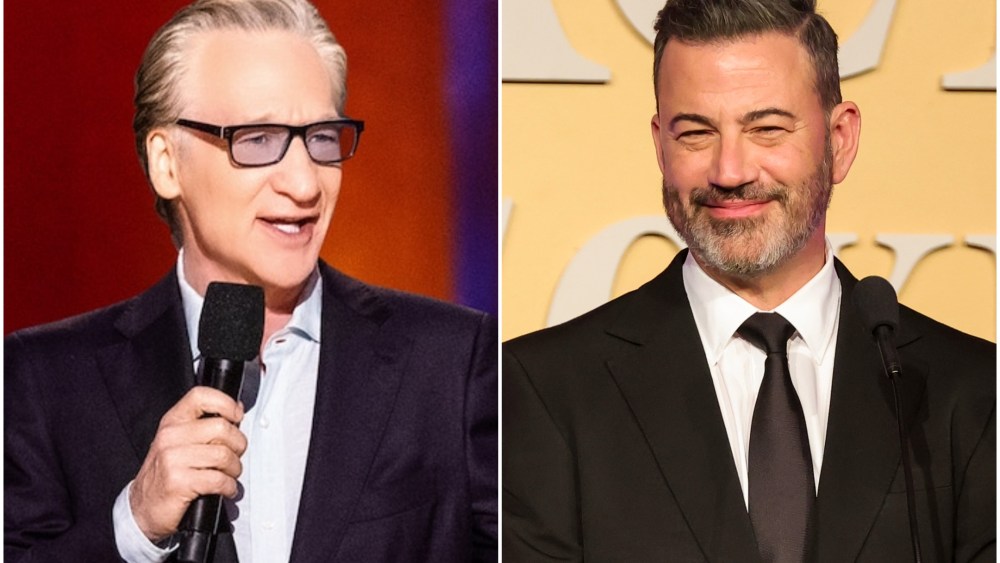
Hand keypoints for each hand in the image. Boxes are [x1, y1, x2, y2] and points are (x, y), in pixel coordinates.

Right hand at [129, 386, 246, 541]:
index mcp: (172, 422)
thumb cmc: (165, 474)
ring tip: (229, 475)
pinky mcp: (178, 482)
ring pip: (223, 455)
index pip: (200, 396)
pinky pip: (219, 479)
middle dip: (238, 445)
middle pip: (222, 428)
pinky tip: (225, 489)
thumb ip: (204, 425)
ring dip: (234, 469)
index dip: (225, 403)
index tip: (237, 415)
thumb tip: (236, 409)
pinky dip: (229, 486)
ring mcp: (172, 459)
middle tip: (235, 455)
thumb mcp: (178, 442)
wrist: (143, 508)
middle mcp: (170, 437)